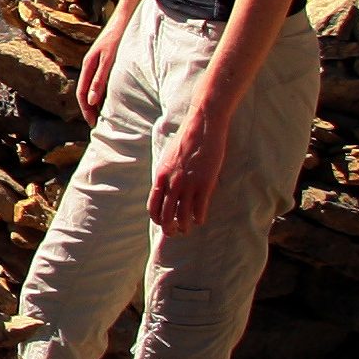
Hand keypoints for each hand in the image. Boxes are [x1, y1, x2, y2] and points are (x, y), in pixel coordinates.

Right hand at [77, 21, 129, 119]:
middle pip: (84, 91)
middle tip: (96, 123)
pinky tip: (110, 95)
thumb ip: (100, 80)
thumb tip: (91, 101)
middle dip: (88, 108)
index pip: (81, 93)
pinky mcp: (104, 59)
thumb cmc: (117, 37)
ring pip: (90, 86)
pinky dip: (100, 91)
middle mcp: (89, 64)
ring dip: (94, 100)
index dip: (86, 109)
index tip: (93, 123)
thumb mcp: (109, 60)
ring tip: (102, 113)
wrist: (124, 17)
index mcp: (88, 66)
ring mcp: (96, 61)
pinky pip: (98, 80)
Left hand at [148, 91, 233, 232]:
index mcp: (160, 176)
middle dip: (169, 228)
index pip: (153, 206)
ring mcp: (188, 184)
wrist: (202, 127)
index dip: (157, 219)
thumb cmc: (186, 141)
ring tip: (187, 229)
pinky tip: (200, 220)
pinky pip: (199, 209)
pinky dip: (198, 218)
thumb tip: (165, 187)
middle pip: (166, 215)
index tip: (162, 223)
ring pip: (183, 216)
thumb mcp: (168, 158)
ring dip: (184, 226)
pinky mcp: (205, 184)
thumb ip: (166, 174)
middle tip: (175, 232)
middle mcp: (171, 183)